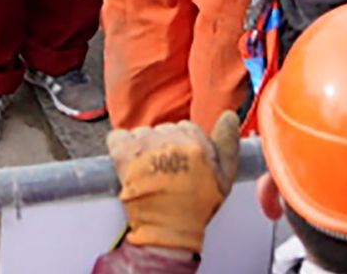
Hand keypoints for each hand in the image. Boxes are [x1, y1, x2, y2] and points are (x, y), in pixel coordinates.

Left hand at [108, 110, 241, 254]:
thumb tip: (228, 116)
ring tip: (147, 172)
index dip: (184, 145)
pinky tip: (129, 165)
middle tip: (165, 170)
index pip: (188, 127)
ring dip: (143, 148)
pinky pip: (118, 137)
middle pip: (165, 129)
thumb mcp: (224, 177)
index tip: (182, 161)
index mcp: (196, 144)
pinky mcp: (123, 153)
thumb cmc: (195, 208)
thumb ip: (228, 143)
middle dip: (164, 146)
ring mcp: (145, 146)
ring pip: (143, 133)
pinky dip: (120, 147)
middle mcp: (171, 140)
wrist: (166, 230)